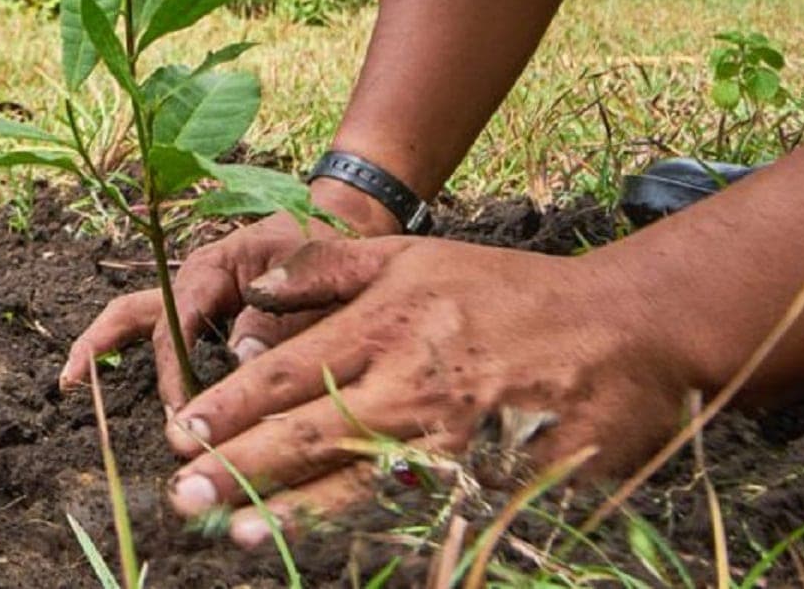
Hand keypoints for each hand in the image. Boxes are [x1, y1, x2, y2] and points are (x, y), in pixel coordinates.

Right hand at [59, 179, 401, 410]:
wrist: (337, 225)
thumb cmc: (324, 247)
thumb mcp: (309, 277)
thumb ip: (279, 318)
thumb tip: (242, 361)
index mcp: (214, 266)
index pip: (178, 320)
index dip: (174, 368)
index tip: (180, 411)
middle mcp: (193, 279)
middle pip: (135, 310)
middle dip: (102, 345)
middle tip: (72, 384)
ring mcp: (194, 294)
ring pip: (136, 316)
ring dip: (104, 345)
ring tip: (69, 381)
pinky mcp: (203, 310)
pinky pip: (162, 331)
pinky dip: (137, 353)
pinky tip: (123, 387)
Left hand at [162, 236, 706, 547]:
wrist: (621, 330)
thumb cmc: (510, 290)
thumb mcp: (415, 256)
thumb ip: (328, 266)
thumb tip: (254, 288)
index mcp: (387, 323)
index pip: (290, 372)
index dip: (230, 406)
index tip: (183, 432)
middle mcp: (410, 383)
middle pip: (308, 432)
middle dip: (240, 465)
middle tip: (182, 493)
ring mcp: (451, 438)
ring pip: (353, 482)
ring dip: (290, 510)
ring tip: (235, 529)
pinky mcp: (489, 479)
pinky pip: (415, 511)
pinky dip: (366, 531)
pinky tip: (326, 547)